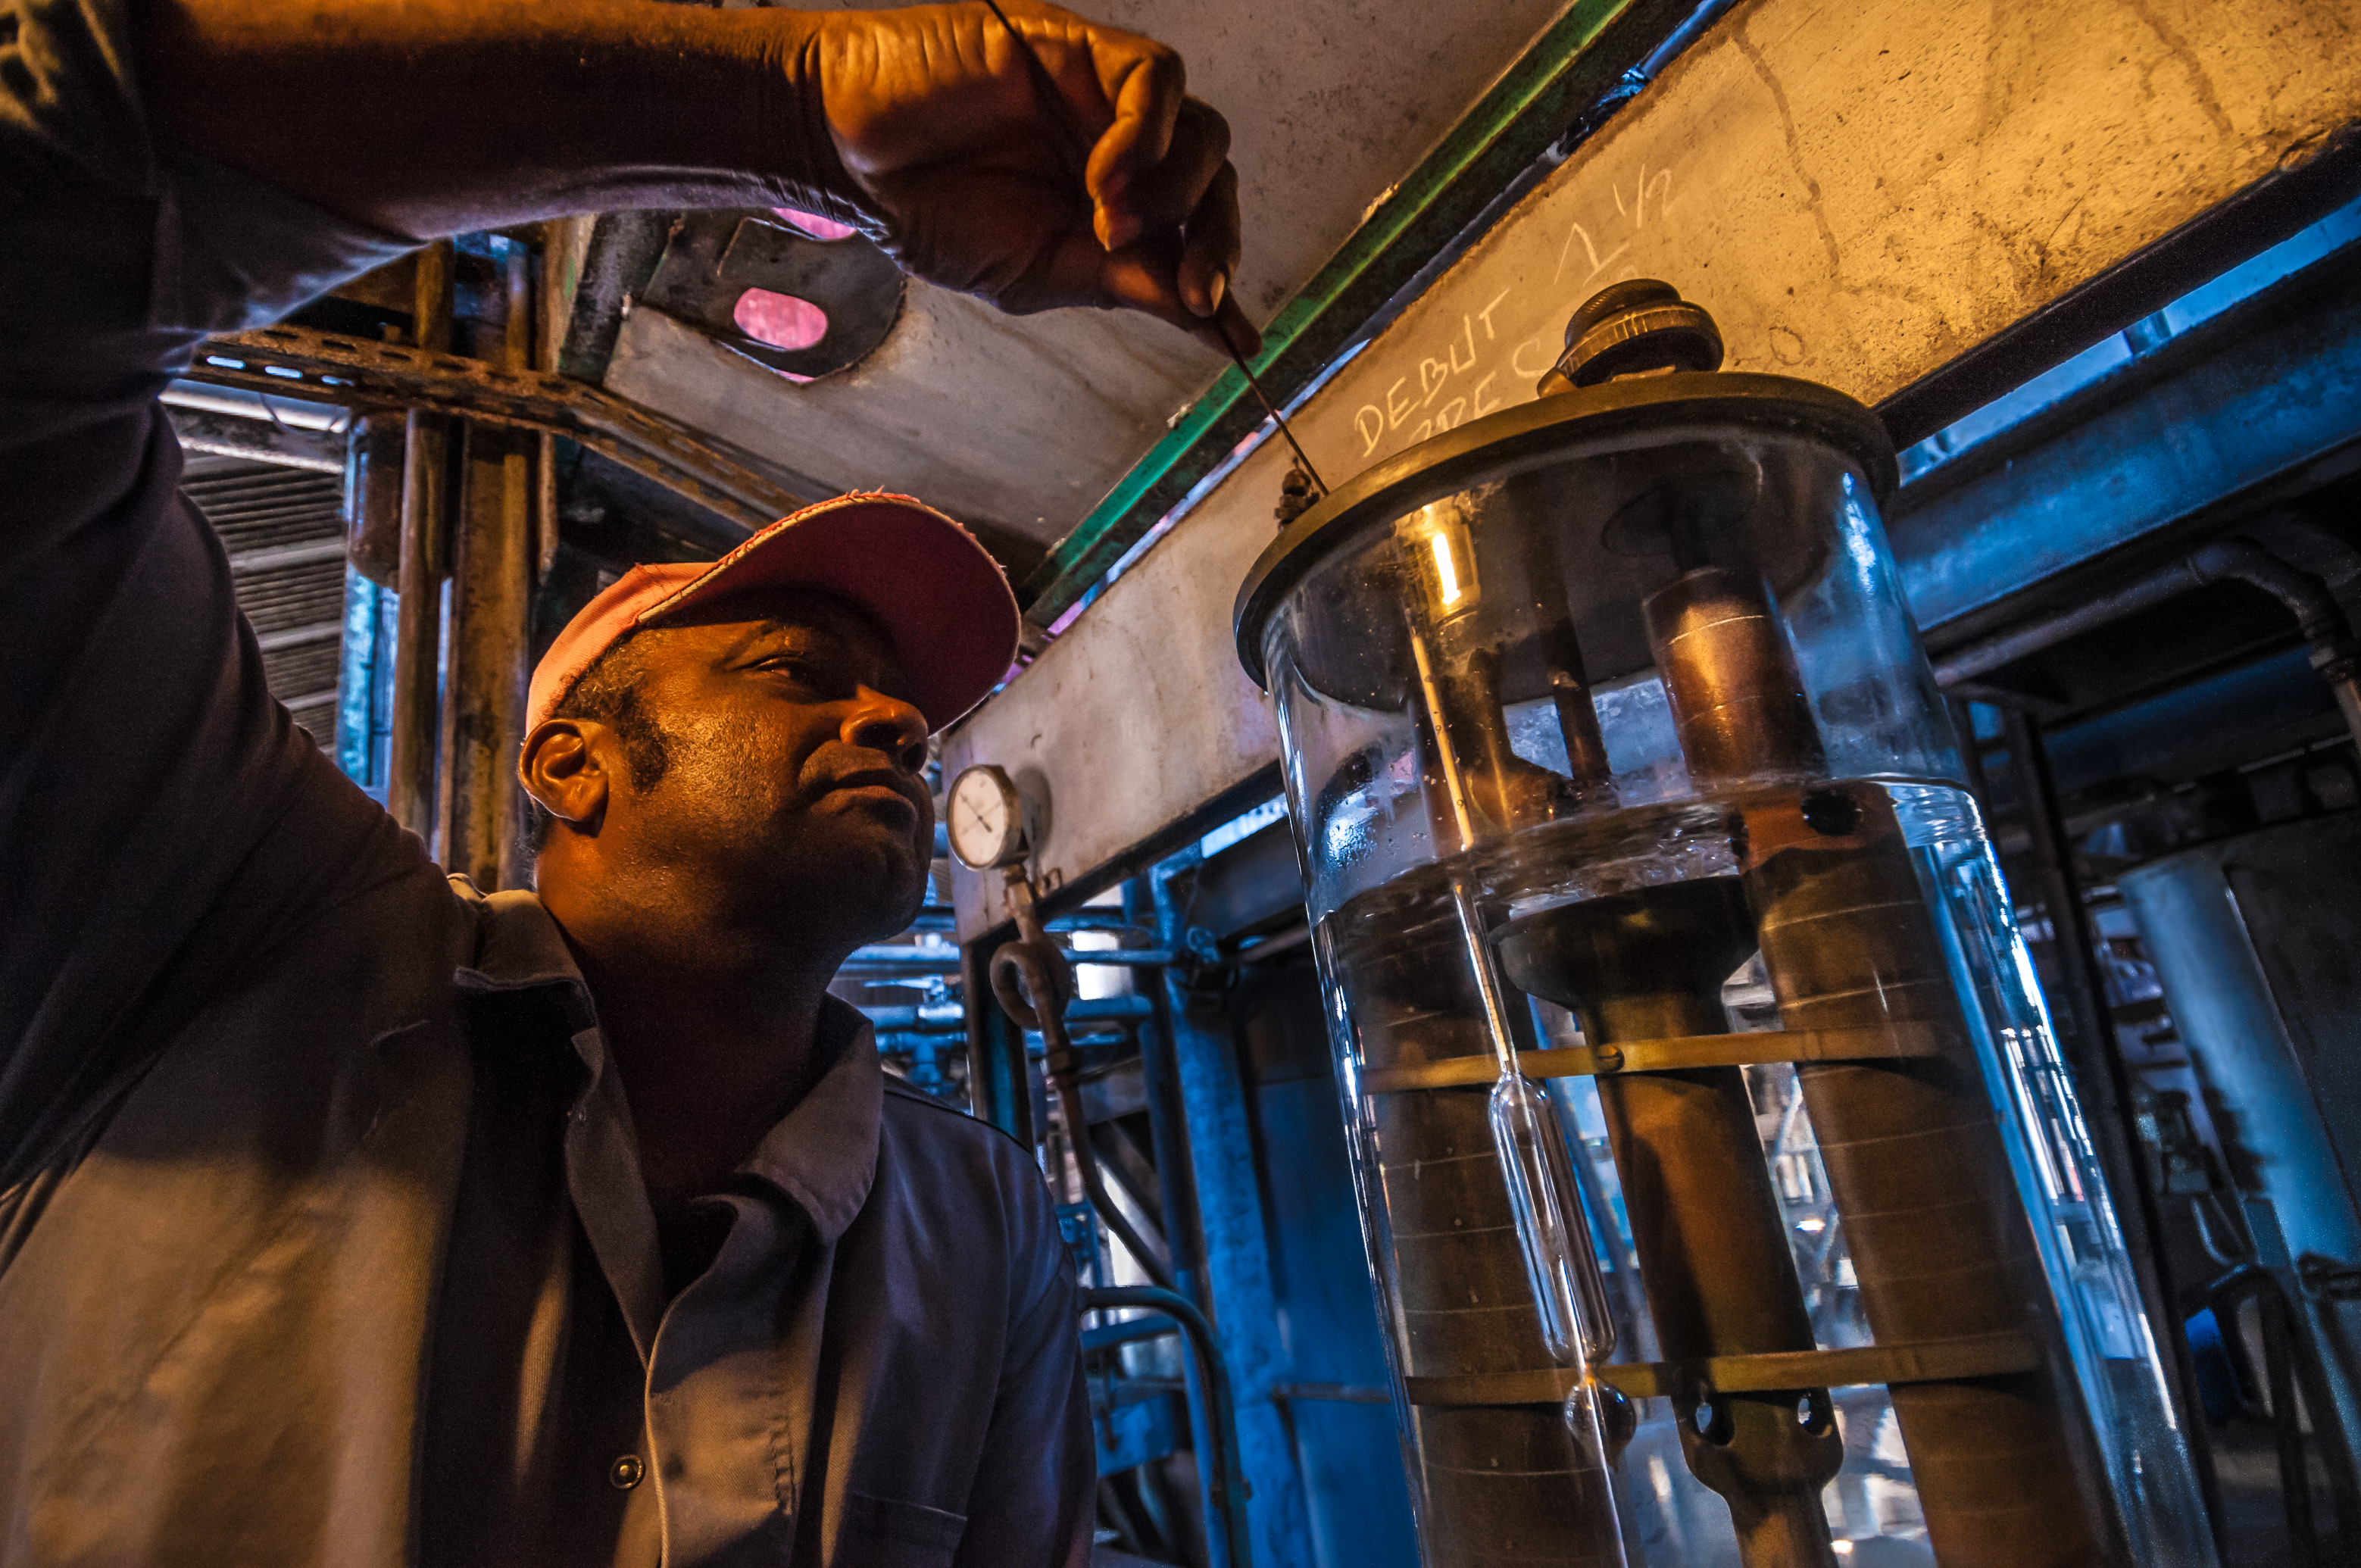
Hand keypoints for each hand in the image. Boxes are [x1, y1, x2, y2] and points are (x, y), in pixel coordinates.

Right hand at [805, 1, 1259, 355]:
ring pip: (1203, 131)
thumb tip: (1210, 325)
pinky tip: (1104, 179)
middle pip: (1218, 182)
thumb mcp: (1040, 272)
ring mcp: (1108, 99)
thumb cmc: (933, 211)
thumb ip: (1126, 286)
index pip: (1198, 233)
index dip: (1223, 276)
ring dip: (1174, 194)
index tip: (1238, 337)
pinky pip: (1153, 79)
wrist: (853, 158)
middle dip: (1217, 242)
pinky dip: (1144, 136)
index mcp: (1119, 207)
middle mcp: (1127, 151)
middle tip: (1194, 292)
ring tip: (1110, 228)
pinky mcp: (1082, 47)